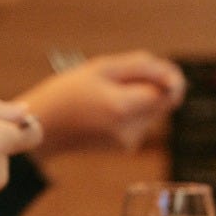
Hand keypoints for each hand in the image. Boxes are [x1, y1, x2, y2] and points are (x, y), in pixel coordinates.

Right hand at [17, 50, 184, 155]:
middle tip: (121, 78)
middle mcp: (130, 129)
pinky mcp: (126, 147)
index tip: (152, 69)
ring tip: (106, 93)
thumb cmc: (66, 93)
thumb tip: (174, 77)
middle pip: (163, 102)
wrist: (41, 129)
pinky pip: (140, 122)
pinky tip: (105, 108)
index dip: (165, 77)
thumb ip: (141, 68)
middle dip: (151, 86)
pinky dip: (131, 111)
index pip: (167, 91)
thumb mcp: (101, 68)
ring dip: (140, 98)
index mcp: (122, 107)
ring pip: (153, 112)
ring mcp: (129, 142)